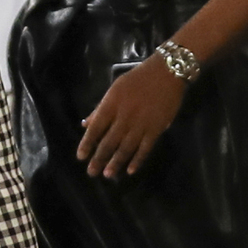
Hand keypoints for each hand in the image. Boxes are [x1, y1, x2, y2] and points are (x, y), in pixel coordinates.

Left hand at [76, 56, 189, 177]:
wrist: (167, 73)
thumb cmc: (138, 79)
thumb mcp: (115, 89)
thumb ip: (100, 108)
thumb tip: (85, 124)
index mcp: (111, 104)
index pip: (95, 128)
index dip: (87, 143)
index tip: (81, 157)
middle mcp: (124, 117)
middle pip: (109, 141)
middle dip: (99, 158)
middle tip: (92, 173)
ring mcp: (141, 124)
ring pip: (126, 148)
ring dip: (116, 162)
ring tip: (108, 175)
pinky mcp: (156, 128)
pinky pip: (145, 148)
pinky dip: (137, 160)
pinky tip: (130, 170)